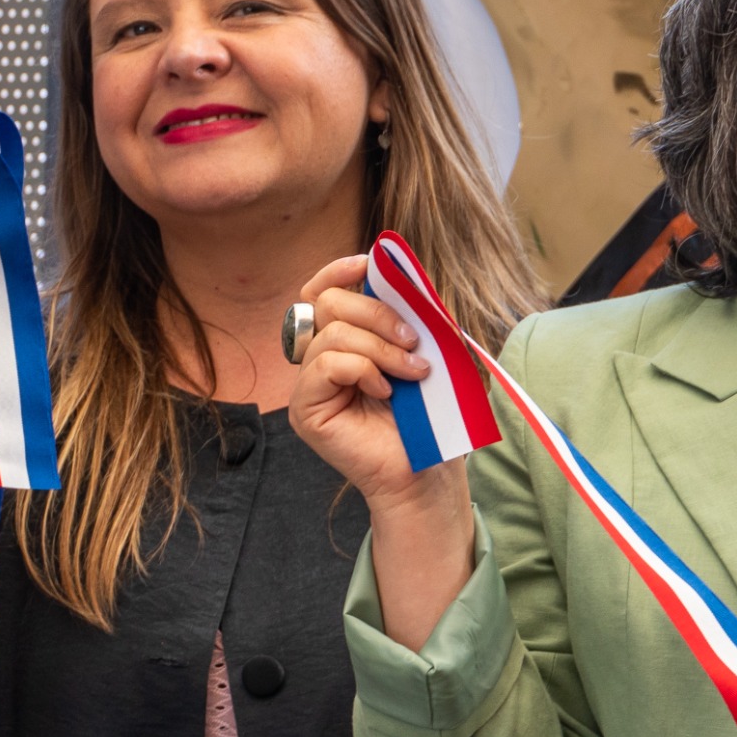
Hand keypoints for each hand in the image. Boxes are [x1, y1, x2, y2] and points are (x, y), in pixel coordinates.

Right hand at [287, 255, 475, 649]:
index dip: (339, 271)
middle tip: (414, 342)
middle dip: (376, 313)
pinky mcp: (306, 408)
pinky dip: (362, 370)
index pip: (321, 292)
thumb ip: (413, 317)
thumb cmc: (430, 416)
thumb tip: (407, 278)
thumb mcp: (429, 354)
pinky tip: (385, 392)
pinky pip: (325, 364)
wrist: (429, 471)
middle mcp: (319, 358)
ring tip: (414, 373)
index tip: (369, 265)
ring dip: (382, 348)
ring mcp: (309, 384)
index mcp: (345, 340)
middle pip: (326, 303)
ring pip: (332, 333)